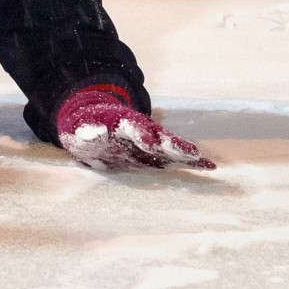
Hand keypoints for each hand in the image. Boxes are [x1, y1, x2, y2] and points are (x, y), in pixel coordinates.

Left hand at [55, 85, 214, 170]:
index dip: (140, 134)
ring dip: (184, 153)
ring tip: (202, 160)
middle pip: (157, 135)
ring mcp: (150, 141)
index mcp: (119, 122)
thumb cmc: (82, 131)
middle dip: (171, 143)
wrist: (92, 129)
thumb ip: (87, 133)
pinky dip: (192, 161)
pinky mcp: (156, 154)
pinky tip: (209, 166)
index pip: (131, 126)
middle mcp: (139, 130)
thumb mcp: (78, 132)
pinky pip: (175, 158)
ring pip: (170, 146)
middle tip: (187, 152)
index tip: (148, 143)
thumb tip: (96, 131)